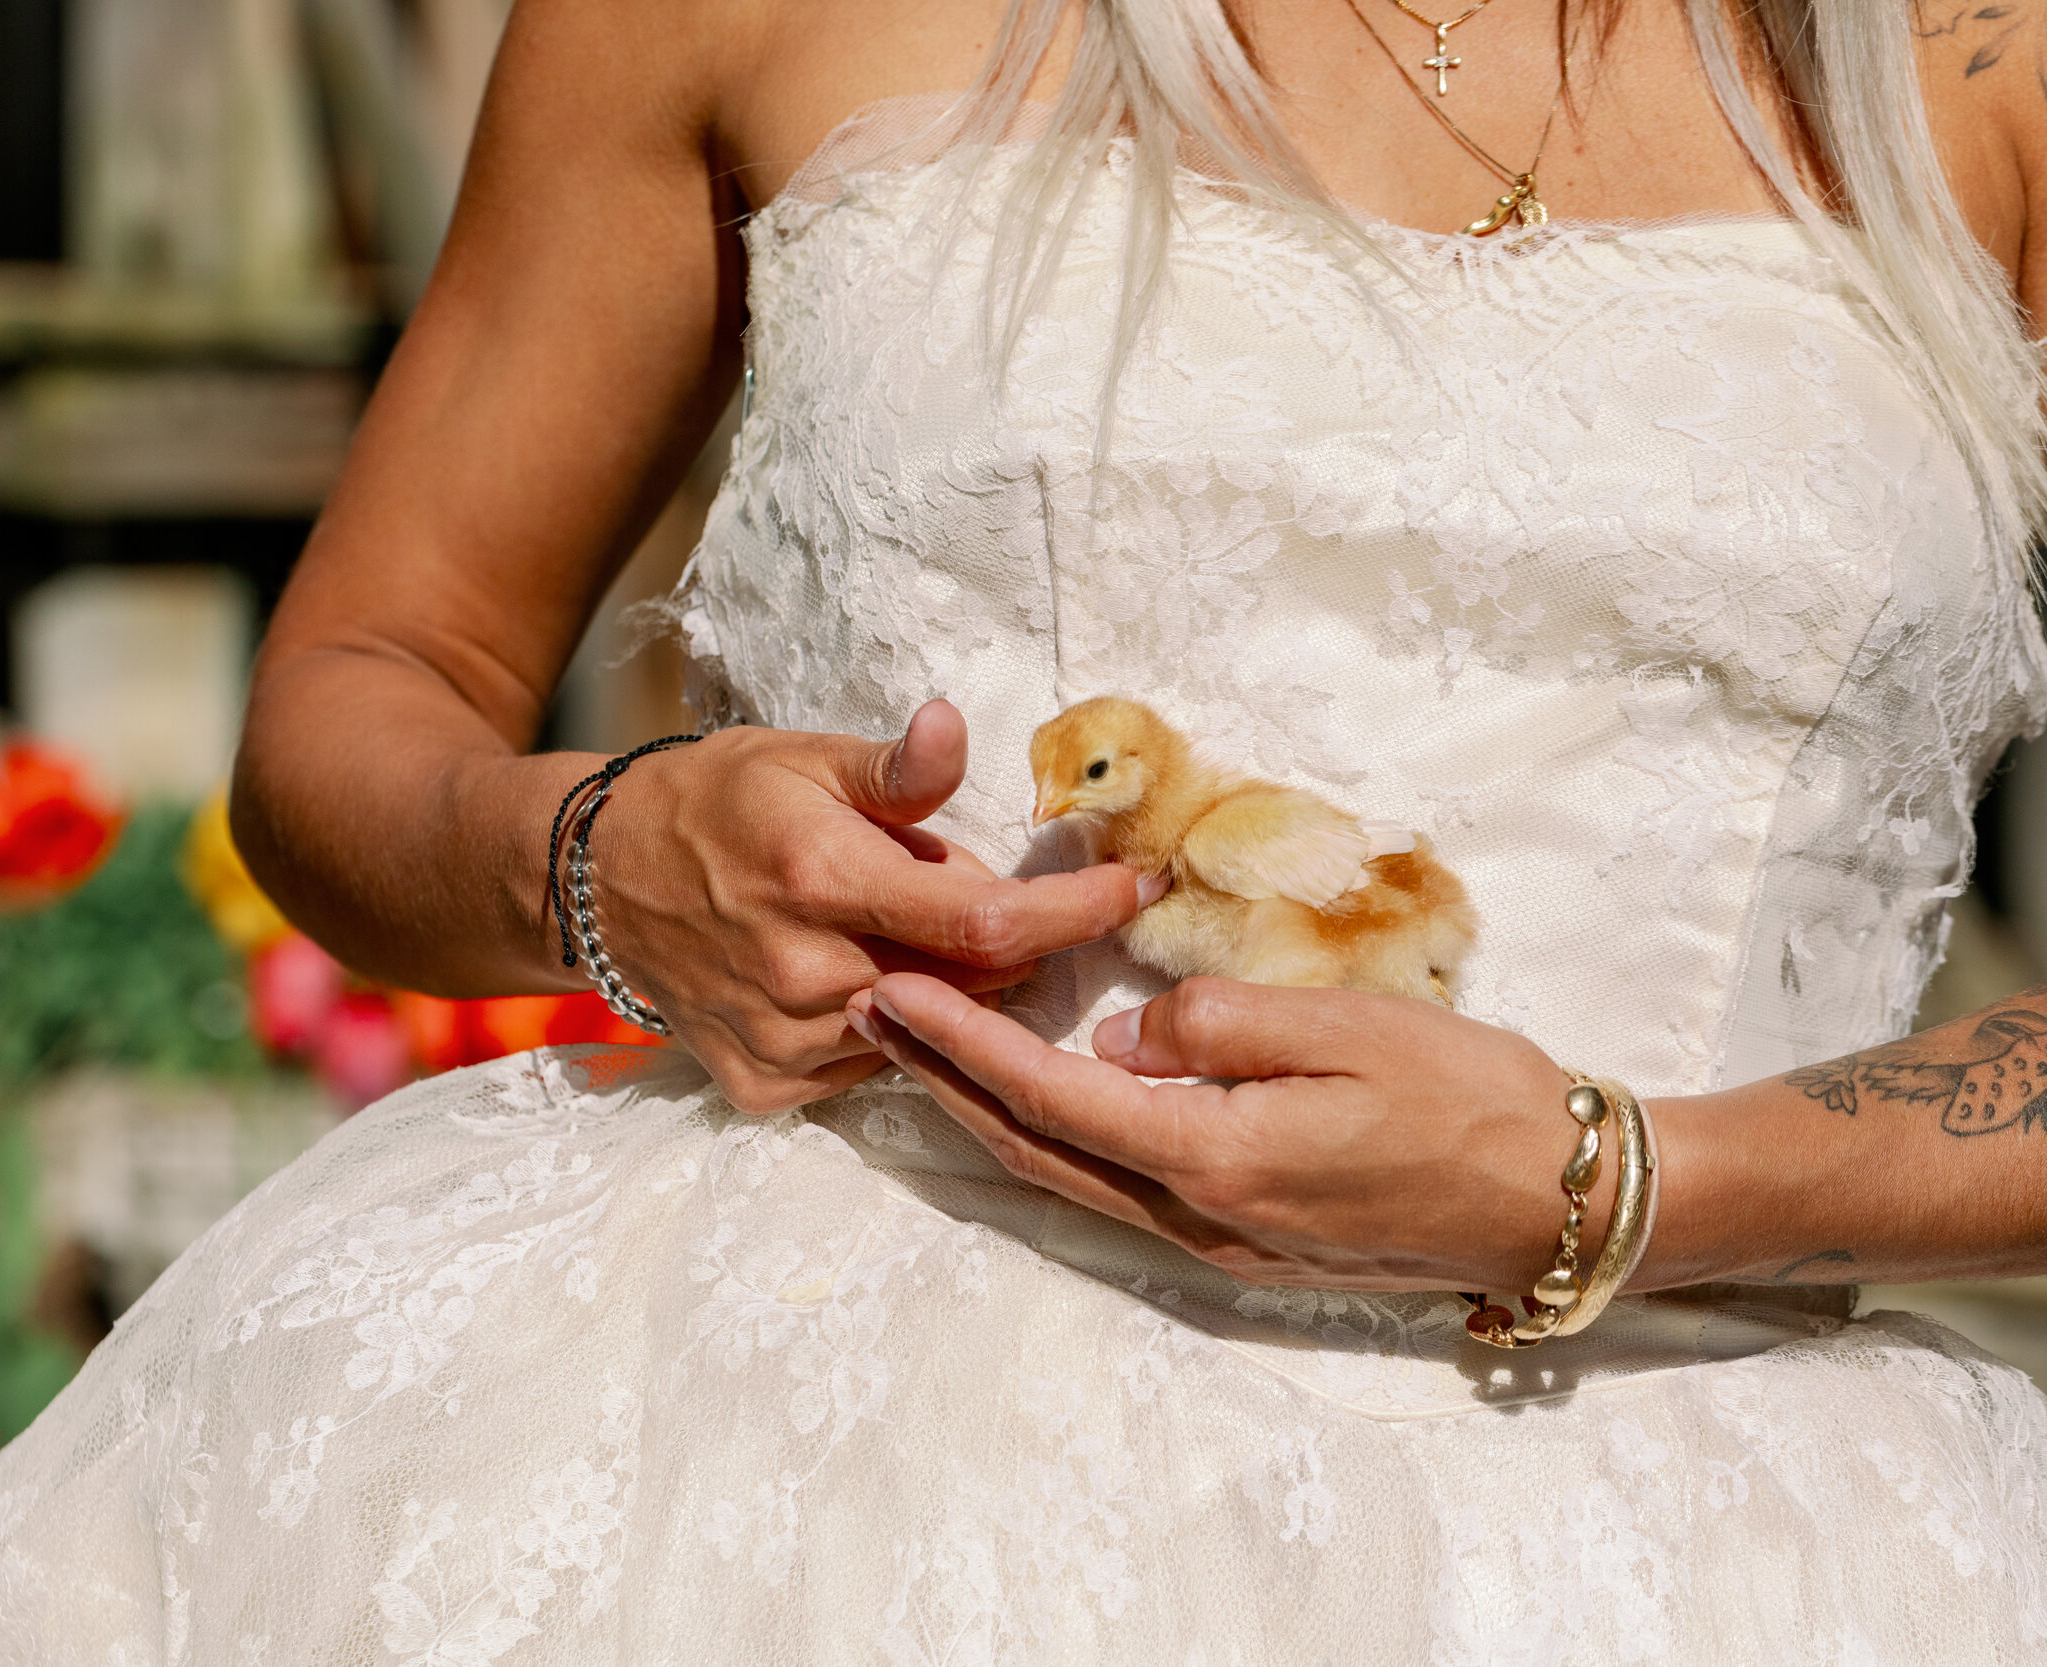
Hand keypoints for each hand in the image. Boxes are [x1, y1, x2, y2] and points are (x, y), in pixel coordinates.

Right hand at [587, 700, 1158, 1113]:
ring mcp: (784, 1042)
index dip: (1075, 913)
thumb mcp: (805, 759)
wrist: (598, 881)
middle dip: (1006, 941)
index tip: (1130, 891)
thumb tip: (953, 727)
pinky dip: (886, 1025)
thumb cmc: (715, 804)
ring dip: (944, 985)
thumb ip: (896, 769)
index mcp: (824, 881)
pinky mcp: (764, 1086)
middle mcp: (807, 974)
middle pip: (974, 983)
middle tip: (966, 892)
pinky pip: (870, 1068)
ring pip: (928, 1031)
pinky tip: (845, 977)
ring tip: (885, 929)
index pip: (989, 923)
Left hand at [847, 972, 1592, 1291]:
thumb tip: (1127, 1033)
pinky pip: (1118, 1187)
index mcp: (1216, 1158)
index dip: (963, 1042)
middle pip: (1036, 1148)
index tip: (893, 989)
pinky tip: (1032, 1103)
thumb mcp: (1349, 1030)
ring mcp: (1219, 1243)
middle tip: (867, 1013)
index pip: (1052, 1092)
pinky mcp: (1245, 1245)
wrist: (1565, 1204)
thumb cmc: (1473, 1099)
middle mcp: (1198, 1218)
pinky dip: (1054, 1138)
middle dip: (943, 1081)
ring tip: (922, 1052)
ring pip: (1070, 1175)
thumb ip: (1219, 1026)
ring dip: (987, 1113)